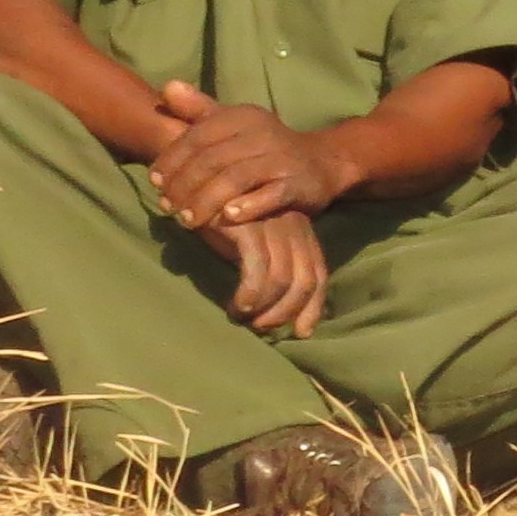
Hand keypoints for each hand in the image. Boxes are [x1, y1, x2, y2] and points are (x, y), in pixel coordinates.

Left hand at [151, 82, 353, 230]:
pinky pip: (271, 195)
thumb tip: (167, 87)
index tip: (155, 182)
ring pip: (236, 179)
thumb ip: (199, 109)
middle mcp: (262, 134)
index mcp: (242, 117)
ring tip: (188, 220)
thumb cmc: (267, 145)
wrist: (324, 161)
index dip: (173, 160)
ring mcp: (282, 160)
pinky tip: (228, 217)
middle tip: (167, 207)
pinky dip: (249, 206)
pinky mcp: (299, 184)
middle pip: (213, 160)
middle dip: (185, 186)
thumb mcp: (234, 123)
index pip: (198, 138)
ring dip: (207, 201)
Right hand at [204, 209, 329, 337]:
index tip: (302, 332)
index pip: (318, 275)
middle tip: (263, 329)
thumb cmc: (225, 218)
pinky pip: (257, 270)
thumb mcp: (256, 242)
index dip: (313, 307)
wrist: (198, 182)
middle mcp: (294, 228)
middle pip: (305, 281)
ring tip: (244, 317)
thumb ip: (271, 266)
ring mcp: (273, 226)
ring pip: (282, 280)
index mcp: (301, 232)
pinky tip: (239, 305)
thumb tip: (276, 310)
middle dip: (287, 312)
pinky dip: (251, 294)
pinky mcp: (249, 228)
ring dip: (265, 308)